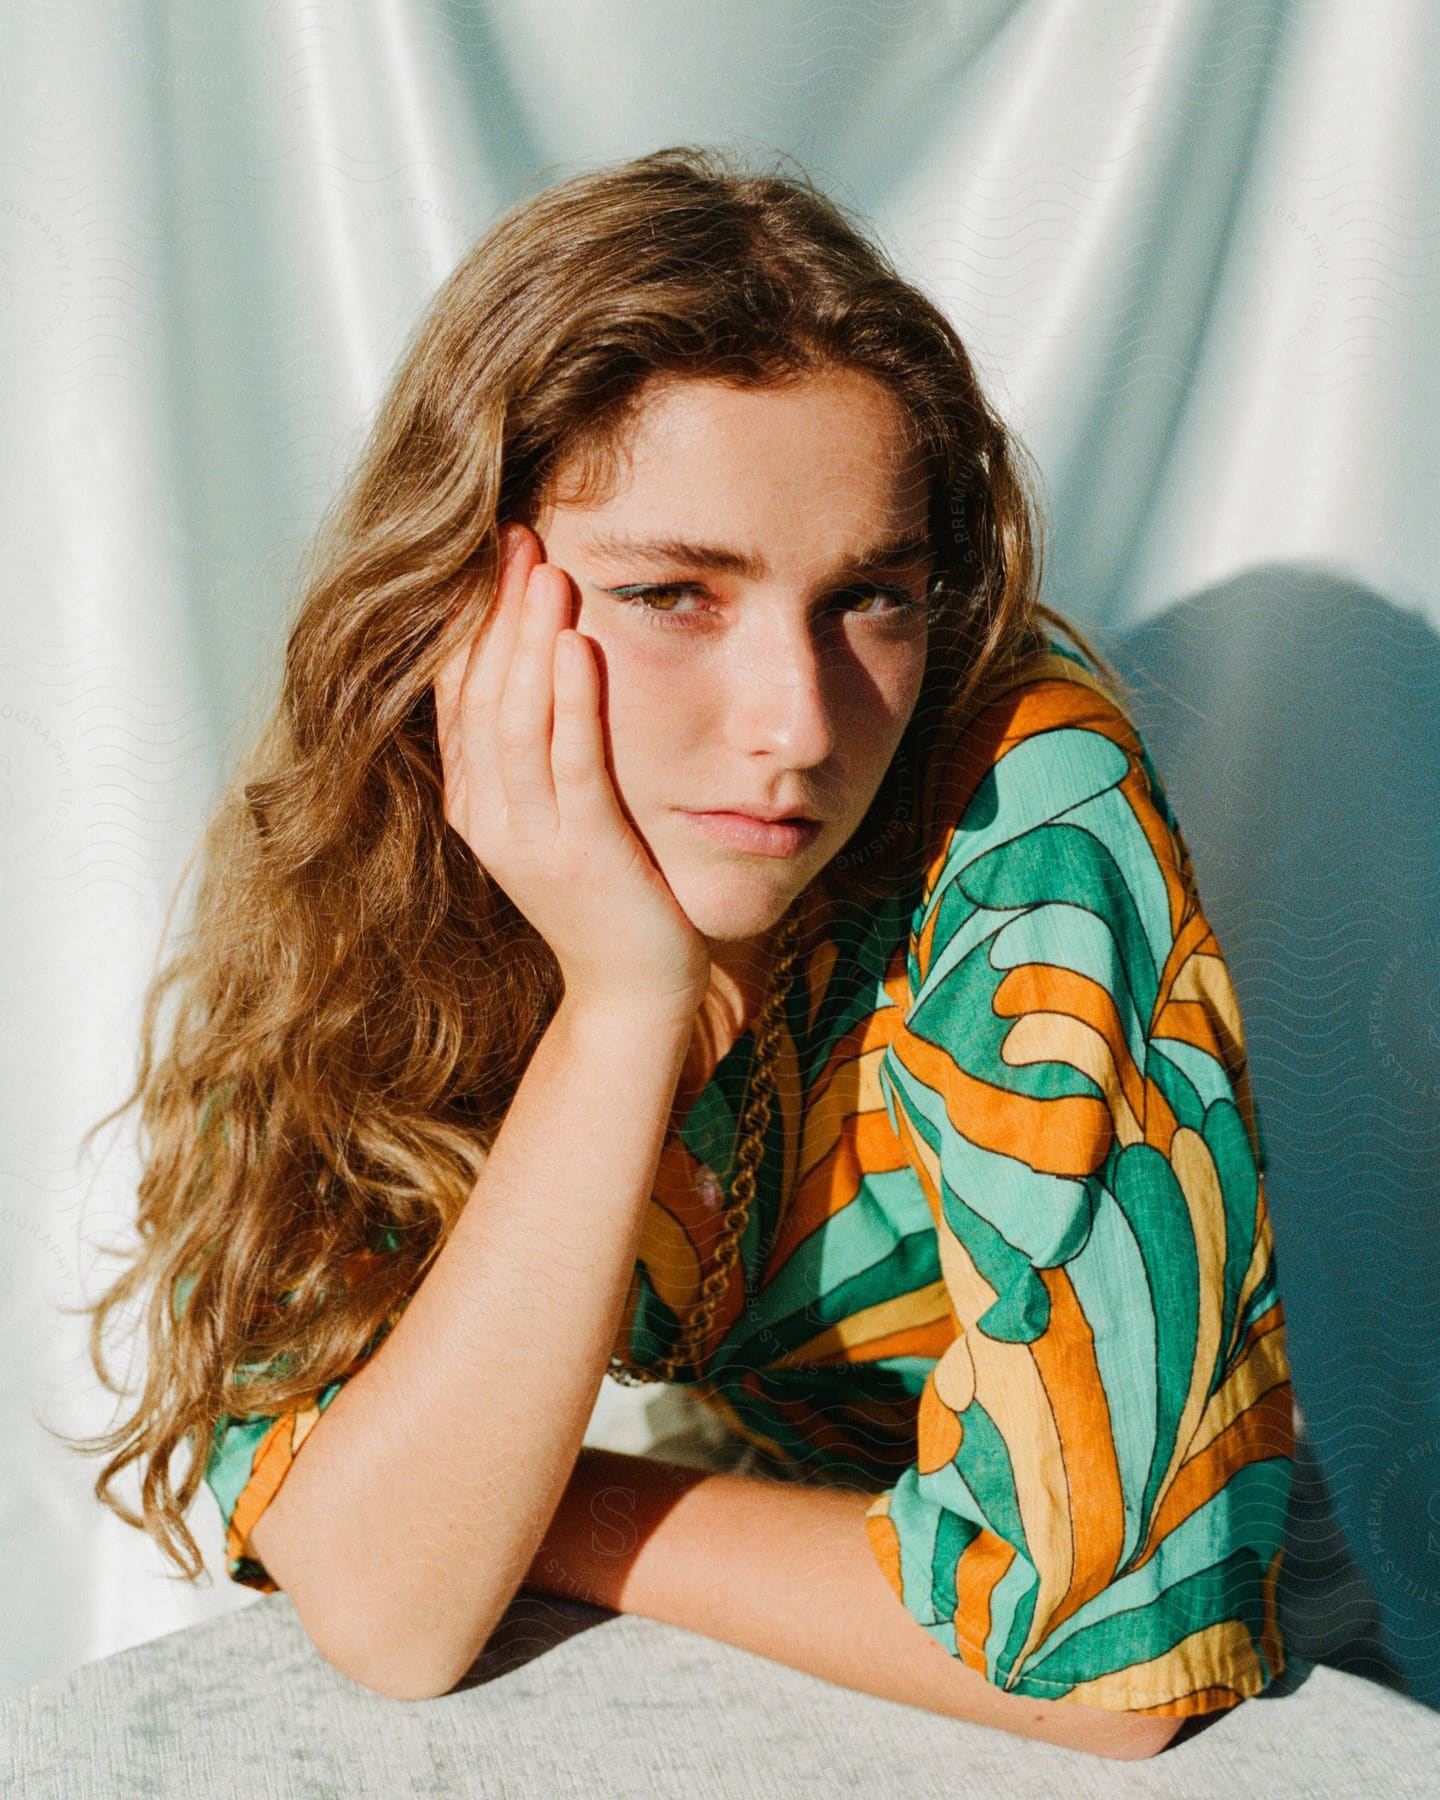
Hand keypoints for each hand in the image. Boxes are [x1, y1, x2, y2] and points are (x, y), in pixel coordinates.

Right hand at [433, 522, 712, 1021]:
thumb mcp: (553, 815)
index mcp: (474, 803)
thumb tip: (533, 661)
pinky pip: (573, 765)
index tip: (481, 552)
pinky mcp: (585, 853)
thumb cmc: (606, 892)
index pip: (454, 693)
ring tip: (546, 570)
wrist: (631, 989)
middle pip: (480, 693)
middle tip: (513, 535)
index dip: (464, 620)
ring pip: (518, 720)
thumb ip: (533, 752)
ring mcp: (532, 839)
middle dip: (494, 611)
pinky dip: (572, 703)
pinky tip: (577, 645)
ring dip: (528, 639)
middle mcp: (488, 817)